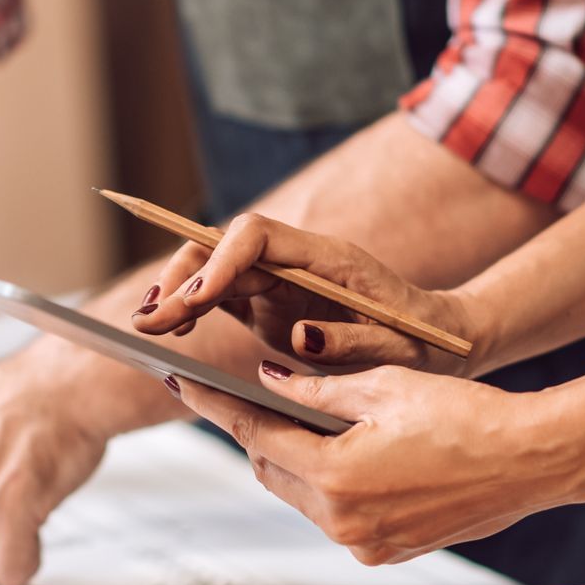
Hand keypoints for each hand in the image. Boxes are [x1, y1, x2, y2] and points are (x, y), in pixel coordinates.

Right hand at [130, 213, 480, 375]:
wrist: (437, 341)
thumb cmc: (424, 343)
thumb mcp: (399, 348)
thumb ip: (352, 340)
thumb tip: (299, 336)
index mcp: (326, 257)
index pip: (254, 236)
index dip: (218, 261)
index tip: (193, 300)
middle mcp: (294, 259)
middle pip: (219, 247)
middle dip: (180, 278)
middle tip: (149, 322)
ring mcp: (278, 279)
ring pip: (210, 270)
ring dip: (175, 294)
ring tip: (147, 329)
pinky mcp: (268, 303)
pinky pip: (217, 296)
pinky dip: (188, 311)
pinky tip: (170, 334)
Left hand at [167, 361, 584, 564]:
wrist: (531, 460)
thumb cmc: (466, 414)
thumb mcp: (384, 386)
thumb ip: (317, 388)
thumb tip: (269, 381)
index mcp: (336, 475)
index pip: (255, 435)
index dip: (216, 406)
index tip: (183, 383)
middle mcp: (343, 520)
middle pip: (270, 471)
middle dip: (256, 434)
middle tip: (246, 395)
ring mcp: (364, 543)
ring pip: (300, 496)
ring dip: (293, 461)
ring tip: (297, 421)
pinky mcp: (385, 552)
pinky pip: (335, 516)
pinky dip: (327, 485)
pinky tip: (340, 454)